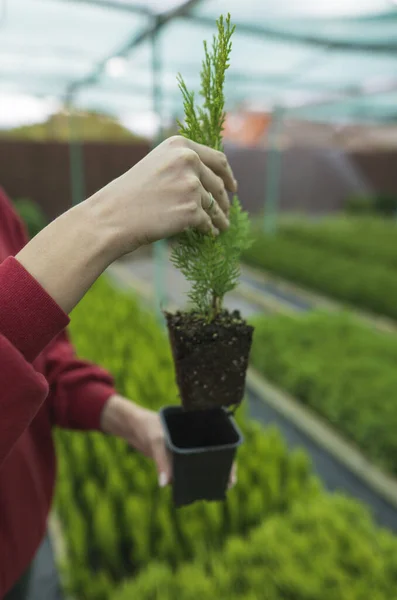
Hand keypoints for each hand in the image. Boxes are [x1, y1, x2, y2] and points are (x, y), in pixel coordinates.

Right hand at [16, 136, 236, 314]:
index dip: (228, 175)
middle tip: (227, 210)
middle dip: (225, 199)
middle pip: (219, 184)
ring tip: (223, 225)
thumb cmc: (129, 194)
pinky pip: (208, 223)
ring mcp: (191, 186)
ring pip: (216, 205)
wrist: (112, 216)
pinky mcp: (191, 211)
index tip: (233, 187)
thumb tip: (208, 180)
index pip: (217, 159)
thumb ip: (181, 166)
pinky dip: (211, 230)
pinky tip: (210, 234)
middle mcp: (189, 161)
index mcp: (180, 146)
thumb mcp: (155, 166)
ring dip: (221, 217)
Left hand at [101, 394, 236, 488]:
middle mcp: (195, 437)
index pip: (220, 441)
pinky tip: (192, 490)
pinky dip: (192, 478)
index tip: (231, 475)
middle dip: (220, 470)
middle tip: (225, 487)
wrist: (133, 426)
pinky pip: (189, 468)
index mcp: (198, 426)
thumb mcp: (156, 442)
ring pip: (201, 463)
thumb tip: (165, 484)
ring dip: (206, 475)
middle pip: (214, 455)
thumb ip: (162, 462)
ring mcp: (187, 447)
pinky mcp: (178, 456)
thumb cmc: (148, 426)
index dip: (229, 459)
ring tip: (211, 492)